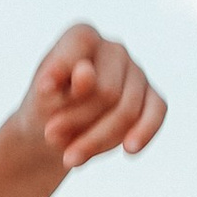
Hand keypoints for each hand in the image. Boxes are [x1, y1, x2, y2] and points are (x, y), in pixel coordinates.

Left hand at [17, 23, 166, 171]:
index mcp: (82, 37)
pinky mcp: (151, 97)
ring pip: (127, 110)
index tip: (42, 91)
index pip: (81, 47)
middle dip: (78, 119)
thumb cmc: (45, 108)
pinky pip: (156, 113)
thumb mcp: (41, 97)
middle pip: (106, 90)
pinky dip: (143, 132)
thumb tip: (86, 73)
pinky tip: (129, 150)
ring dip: (97, 139)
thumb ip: (59, 82)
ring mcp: (136, 72)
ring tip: (69, 158)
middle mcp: (113, 49)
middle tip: (51, 136)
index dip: (63, 68)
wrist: (54, 132)